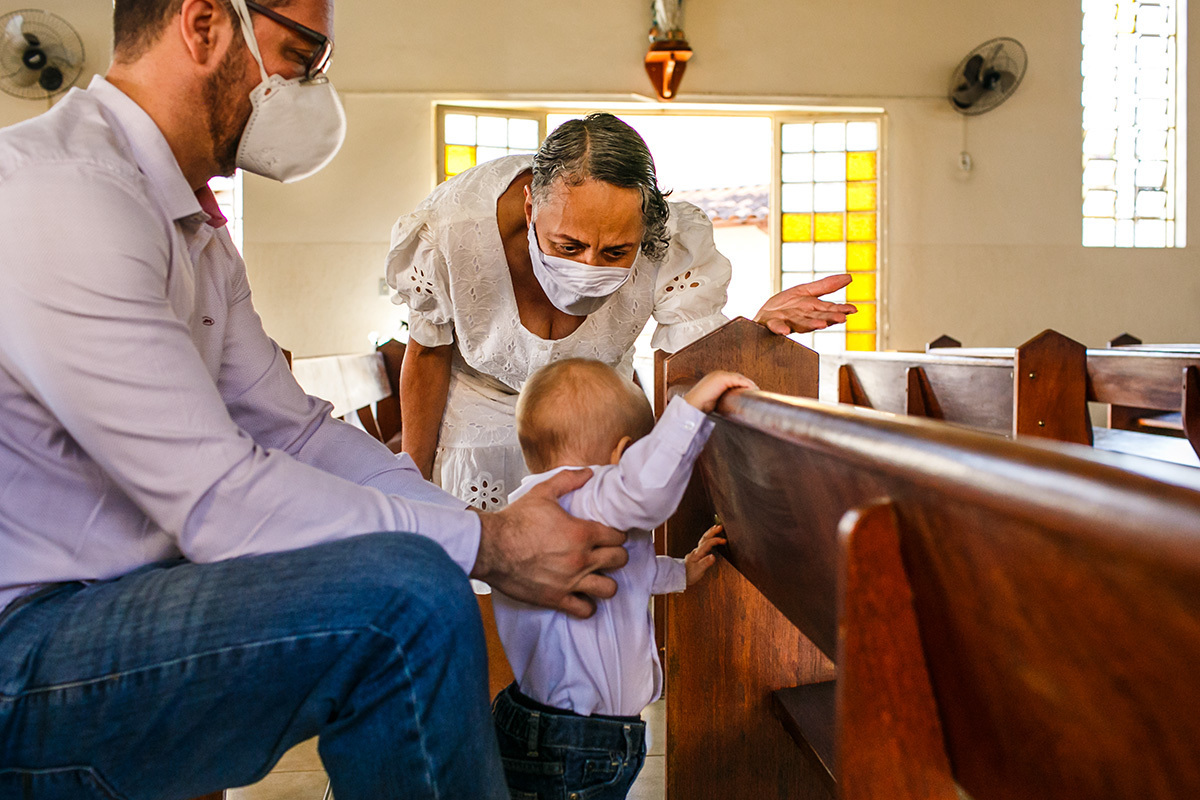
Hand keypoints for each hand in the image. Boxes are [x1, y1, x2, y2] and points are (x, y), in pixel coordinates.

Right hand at [471, 468, 627, 617]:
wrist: (490, 546)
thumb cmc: (514, 521)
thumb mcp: (542, 492)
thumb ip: (568, 480)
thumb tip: (587, 473)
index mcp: (581, 533)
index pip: (618, 536)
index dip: (617, 534)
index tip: (611, 535)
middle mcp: (581, 559)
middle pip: (619, 560)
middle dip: (617, 555)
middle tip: (607, 553)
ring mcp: (570, 581)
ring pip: (609, 589)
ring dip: (607, 581)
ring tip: (598, 576)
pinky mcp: (556, 598)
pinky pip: (585, 610)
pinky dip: (587, 605)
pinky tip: (582, 596)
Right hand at [683, 371, 756, 412]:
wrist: (692, 405)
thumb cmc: (699, 406)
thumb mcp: (713, 401)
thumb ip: (721, 399)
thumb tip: (731, 406)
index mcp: (714, 379)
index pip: (733, 380)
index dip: (742, 385)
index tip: (750, 392)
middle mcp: (717, 374)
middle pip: (738, 377)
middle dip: (747, 384)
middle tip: (756, 391)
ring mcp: (719, 375)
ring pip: (739, 378)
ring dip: (749, 384)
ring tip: (756, 390)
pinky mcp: (722, 378)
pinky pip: (739, 380)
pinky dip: (747, 384)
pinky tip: (753, 389)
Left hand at [684, 524, 726, 584]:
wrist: (679, 576)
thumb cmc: (689, 574)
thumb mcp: (699, 570)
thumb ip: (706, 563)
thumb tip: (713, 556)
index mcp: (698, 553)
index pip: (707, 543)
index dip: (716, 540)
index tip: (724, 540)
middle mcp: (696, 551)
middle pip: (705, 538)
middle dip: (712, 532)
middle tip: (720, 527)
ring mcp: (696, 552)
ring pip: (703, 540)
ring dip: (710, 534)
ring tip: (716, 529)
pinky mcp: (696, 554)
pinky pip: (703, 544)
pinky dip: (708, 539)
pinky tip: (710, 540)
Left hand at [754, 274, 857, 335]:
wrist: (761, 317)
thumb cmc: (784, 307)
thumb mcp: (806, 292)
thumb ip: (826, 286)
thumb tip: (850, 277)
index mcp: (810, 310)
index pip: (828, 309)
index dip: (840, 309)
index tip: (852, 310)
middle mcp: (800, 317)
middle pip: (816, 317)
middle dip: (828, 318)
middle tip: (841, 319)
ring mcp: (786, 321)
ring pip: (800, 323)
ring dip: (810, 324)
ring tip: (820, 325)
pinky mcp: (770, 323)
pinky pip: (775, 326)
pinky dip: (780, 329)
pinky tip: (784, 330)